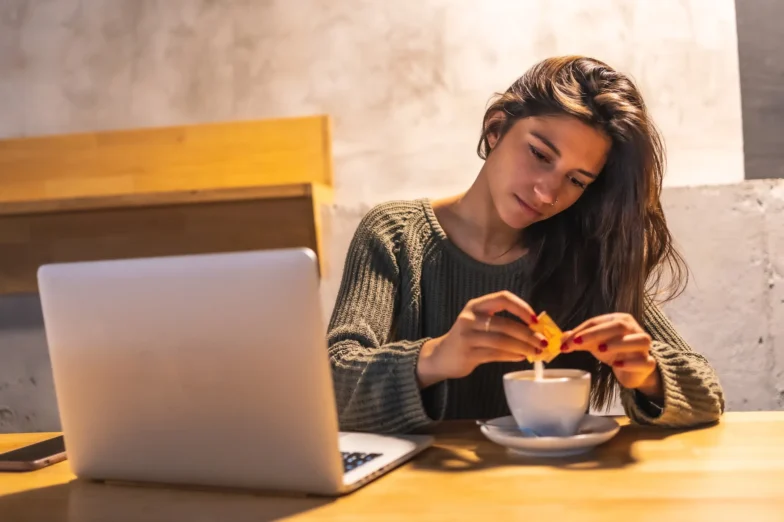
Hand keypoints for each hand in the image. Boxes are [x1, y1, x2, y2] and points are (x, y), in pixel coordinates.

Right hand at [417, 291, 546, 388]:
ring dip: (523, 347)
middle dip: (528, 334)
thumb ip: (501, 323)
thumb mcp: (479, 323)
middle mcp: (470, 318)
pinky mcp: (468, 353)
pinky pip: (496, 354)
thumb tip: (534, 330)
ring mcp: (467, 336)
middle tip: (543, 342)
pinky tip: (521, 357)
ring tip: (536, 352)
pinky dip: (512, 356)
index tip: (535, 319)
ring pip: (502, 341)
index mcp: (476, 305)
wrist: (440, 356)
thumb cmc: (467, 338)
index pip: (502, 298)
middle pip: (505, 324)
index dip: (521, 307)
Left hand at [561, 313, 662, 397]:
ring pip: (638, 340)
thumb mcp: (595, 344)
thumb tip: (562, 339)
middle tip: (577, 342)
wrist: (634, 370)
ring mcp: (644, 347)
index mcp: (620, 320)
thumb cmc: (614, 351)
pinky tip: (616, 364)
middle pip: (618, 326)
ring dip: (618, 343)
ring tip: (600, 350)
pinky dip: (630, 362)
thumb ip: (579, 340)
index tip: (566, 341)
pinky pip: (644, 361)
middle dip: (596, 333)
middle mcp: (634, 330)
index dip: (582, 330)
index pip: (599, 321)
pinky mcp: (648, 363)